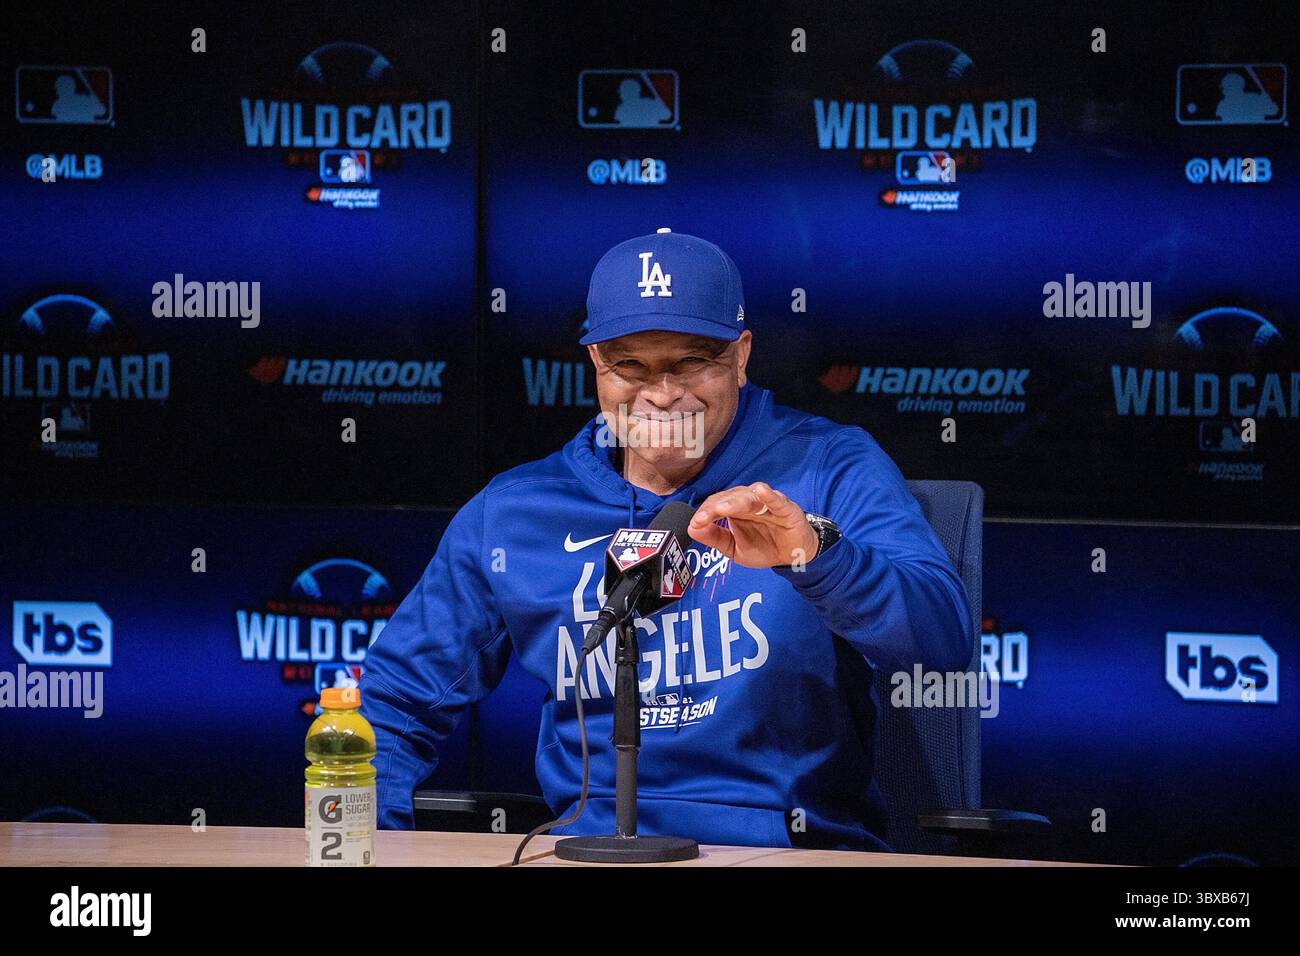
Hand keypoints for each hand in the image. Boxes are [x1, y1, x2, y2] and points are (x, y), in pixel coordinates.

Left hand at [687, 483, 818, 568]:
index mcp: (735, 509)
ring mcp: (768, 504)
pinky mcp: (787, 509)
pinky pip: (777, 500)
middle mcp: (750, 502)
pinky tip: (760, 491)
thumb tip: (691, 528)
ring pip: (749, 498)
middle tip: (703, 518)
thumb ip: (714, 538)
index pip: (716, 503)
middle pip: (730, 498)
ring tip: (723, 508)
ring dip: (735, 502)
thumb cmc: (764, 547)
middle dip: (715, 507)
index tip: (695, 523)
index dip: (705, 512)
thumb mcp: (734, 548)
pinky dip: (769, 495)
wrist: (792, 556)